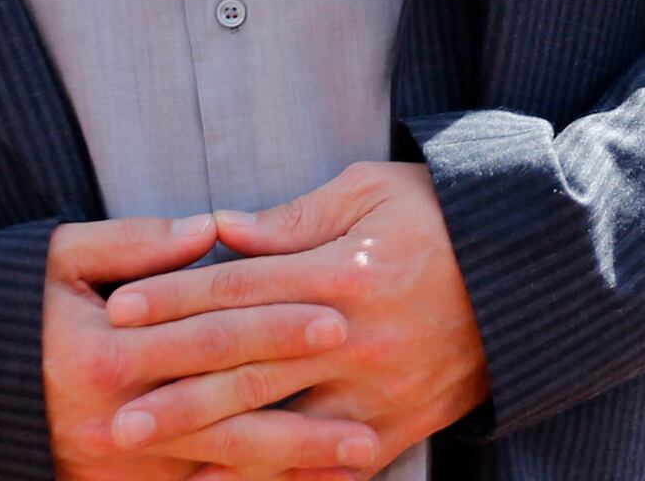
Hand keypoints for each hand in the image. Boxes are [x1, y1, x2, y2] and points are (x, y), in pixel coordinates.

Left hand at [102, 163, 486, 473]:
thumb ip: (294, 218)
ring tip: (154, 457)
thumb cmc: (441, 219)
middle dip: (175, 392)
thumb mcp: (371, 192)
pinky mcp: (399, 427)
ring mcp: (379, 392)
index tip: (120, 309)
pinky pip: (330, 465)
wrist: (531, 279)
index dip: (175, 299)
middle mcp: (357, 339)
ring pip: (282, 428)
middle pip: (249, 368)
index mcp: (345, 271)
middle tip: (113, 413)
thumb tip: (223, 230)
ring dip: (212, 447)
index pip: (241, 288)